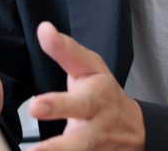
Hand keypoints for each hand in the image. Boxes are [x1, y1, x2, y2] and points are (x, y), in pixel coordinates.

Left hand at [29, 21, 144, 150]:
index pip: (77, 102)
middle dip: (56, 148)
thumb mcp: (89, 66)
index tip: (35, 106)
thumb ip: (66, 50)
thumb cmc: (104, 93)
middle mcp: (94, 130)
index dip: (57, 105)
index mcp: (94, 101)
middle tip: (33, 149)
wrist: (133, 129)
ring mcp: (93, 150)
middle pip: (78, 142)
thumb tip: (43, 28)